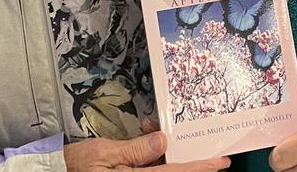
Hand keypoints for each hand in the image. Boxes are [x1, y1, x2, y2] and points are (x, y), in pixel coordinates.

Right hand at [64, 131, 228, 171]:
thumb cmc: (76, 166)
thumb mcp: (105, 154)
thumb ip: (136, 149)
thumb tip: (163, 140)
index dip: (201, 167)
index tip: (220, 161)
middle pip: (174, 170)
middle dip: (184, 154)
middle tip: (198, 141)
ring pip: (163, 167)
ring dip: (165, 149)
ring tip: (151, 128)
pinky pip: (150, 168)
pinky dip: (151, 152)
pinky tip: (146, 134)